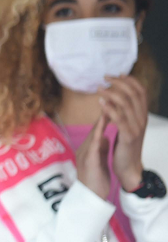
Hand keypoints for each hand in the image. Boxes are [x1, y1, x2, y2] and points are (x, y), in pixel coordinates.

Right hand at [74, 112, 111, 199]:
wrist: (91, 197)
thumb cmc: (96, 180)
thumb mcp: (98, 160)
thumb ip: (99, 148)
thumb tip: (103, 136)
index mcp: (88, 149)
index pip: (97, 129)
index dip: (105, 116)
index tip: (113, 104)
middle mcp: (84, 148)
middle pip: (95, 127)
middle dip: (102, 112)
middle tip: (109, 97)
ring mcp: (85, 153)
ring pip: (94, 132)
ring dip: (100, 118)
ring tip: (106, 105)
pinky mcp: (88, 160)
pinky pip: (94, 143)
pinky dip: (98, 131)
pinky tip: (103, 124)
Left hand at [100, 74, 148, 191]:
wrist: (129, 168)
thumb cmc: (125, 147)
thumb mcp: (126, 126)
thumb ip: (123, 113)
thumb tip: (114, 98)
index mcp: (142, 115)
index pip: (140, 91)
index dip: (130, 80)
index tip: (117, 74)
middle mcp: (141, 118)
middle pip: (134, 93)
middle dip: (119, 83)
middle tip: (105, 78)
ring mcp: (136, 127)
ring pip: (127, 103)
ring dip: (112, 93)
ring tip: (99, 89)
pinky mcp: (128, 136)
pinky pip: (120, 119)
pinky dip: (110, 109)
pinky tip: (101, 103)